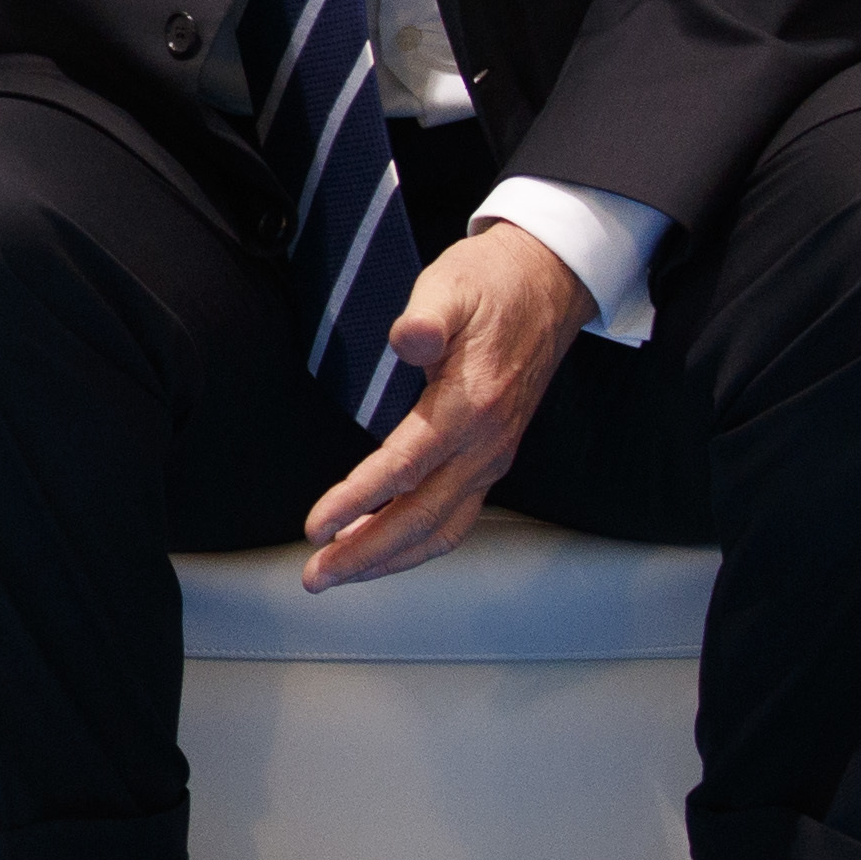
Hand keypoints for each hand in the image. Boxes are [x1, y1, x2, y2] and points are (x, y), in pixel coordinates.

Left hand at [296, 221, 592, 589]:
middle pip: (421, 516)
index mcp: (471, 404)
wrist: (547, 286)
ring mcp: (492, 457)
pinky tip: (380, 547)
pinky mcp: (491, 459)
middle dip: (364, 552)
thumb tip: (406, 337)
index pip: (405, 466)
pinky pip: (454, 518)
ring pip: (441, 528)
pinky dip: (415, 544)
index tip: (316, 525)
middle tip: (314, 575)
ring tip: (337, 572)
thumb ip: (425, 317)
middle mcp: (486, 443)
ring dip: (388, 558)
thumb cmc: (491, 285)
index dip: (358, 499)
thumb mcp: (451, 285)